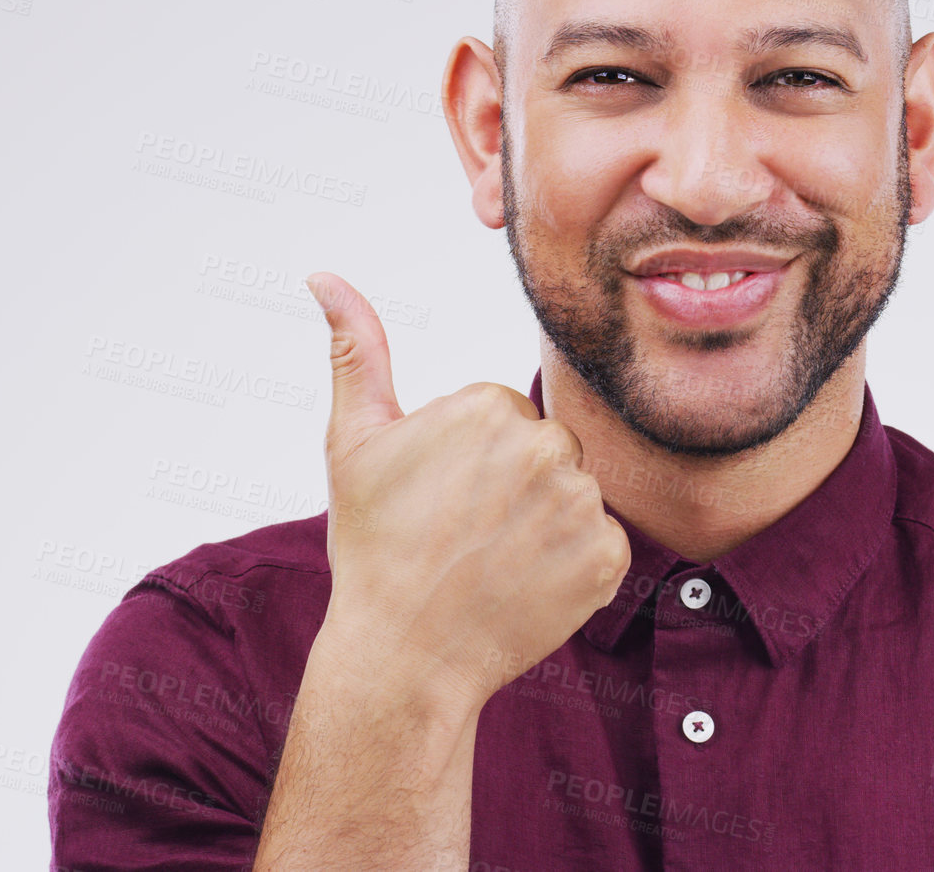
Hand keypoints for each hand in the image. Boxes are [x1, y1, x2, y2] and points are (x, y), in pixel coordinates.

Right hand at [304, 272, 630, 710]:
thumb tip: (324, 276)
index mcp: (489, 406)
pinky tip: (528, 586)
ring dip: (546, 525)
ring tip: (494, 561)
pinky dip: (576, 567)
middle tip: (467, 533)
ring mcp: (580, 504)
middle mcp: (544, 446)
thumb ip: (355, 351)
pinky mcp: (609, 558)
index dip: (472, 459)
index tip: (442, 498)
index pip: (506, 415)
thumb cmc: (374, 548)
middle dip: (516, 485)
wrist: (403, 658)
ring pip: (576, 495)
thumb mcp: (354, 443)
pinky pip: (604, 543)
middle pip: (548, 450)